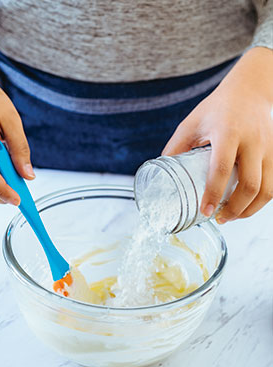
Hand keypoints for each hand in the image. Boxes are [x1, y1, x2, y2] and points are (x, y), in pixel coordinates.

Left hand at [162, 47, 272, 222]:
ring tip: (232, 216)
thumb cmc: (217, 109)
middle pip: (250, 186)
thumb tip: (161, 174)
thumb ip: (176, 148)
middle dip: (234, 209)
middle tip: (219, 218)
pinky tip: (247, 205)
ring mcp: (269, 148)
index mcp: (228, 133)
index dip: (213, 194)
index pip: (221, 169)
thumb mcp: (191, 124)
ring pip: (267, 190)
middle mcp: (252, 141)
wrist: (249, 91)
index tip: (205, 211)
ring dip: (250, 210)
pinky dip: (262, 200)